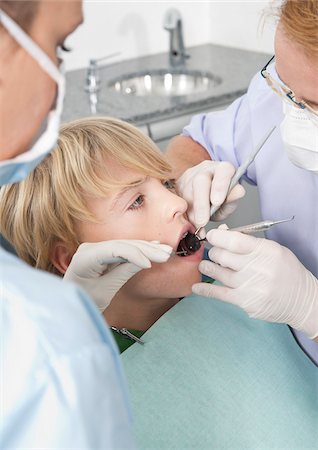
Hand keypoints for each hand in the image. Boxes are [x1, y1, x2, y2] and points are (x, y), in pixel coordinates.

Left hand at [64, 240, 171, 311]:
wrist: (69, 307)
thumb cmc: (84, 302)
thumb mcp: (105, 291)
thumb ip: (123, 273)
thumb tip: (145, 261)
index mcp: (85, 258)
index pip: (114, 249)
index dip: (135, 254)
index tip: (150, 265)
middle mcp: (89, 248)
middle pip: (122, 245)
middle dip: (146, 249)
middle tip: (166, 255)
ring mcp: (95, 249)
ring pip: (126, 245)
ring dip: (147, 248)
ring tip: (166, 251)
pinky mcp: (102, 253)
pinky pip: (123, 249)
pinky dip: (140, 250)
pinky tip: (155, 247)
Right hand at [177, 161, 244, 234]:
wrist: (205, 193)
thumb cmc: (221, 197)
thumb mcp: (231, 200)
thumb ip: (233, 198)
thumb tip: (238, 192)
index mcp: (223, 169)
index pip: (223, 171)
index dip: (220, 186)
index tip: (217, 202)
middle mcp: (206, 169)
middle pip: (200, 181)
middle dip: (201, 203)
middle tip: (202, 221)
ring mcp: (190, 176)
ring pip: (187, 192)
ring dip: (192, 212)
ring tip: (198, 226)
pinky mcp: (178, 185)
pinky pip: (178, 199)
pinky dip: (184, 214)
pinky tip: (189, 223)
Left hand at [192, 229, 317, 338]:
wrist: (302, 300)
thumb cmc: (287, 272)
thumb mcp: (274, 250)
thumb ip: (249, 242)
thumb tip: (222, 233)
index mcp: (265, 250)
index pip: (233, 240)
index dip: (217, 237)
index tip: (211, 236)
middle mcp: (257, 267)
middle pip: (222, 255)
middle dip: (213, 252)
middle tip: (214, 253)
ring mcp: (250, 285)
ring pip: (217, 272)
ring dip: (207, 267)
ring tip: (205, 265)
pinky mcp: (245, 301)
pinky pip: (219, 293)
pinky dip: (205, 289)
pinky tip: (196, 287)